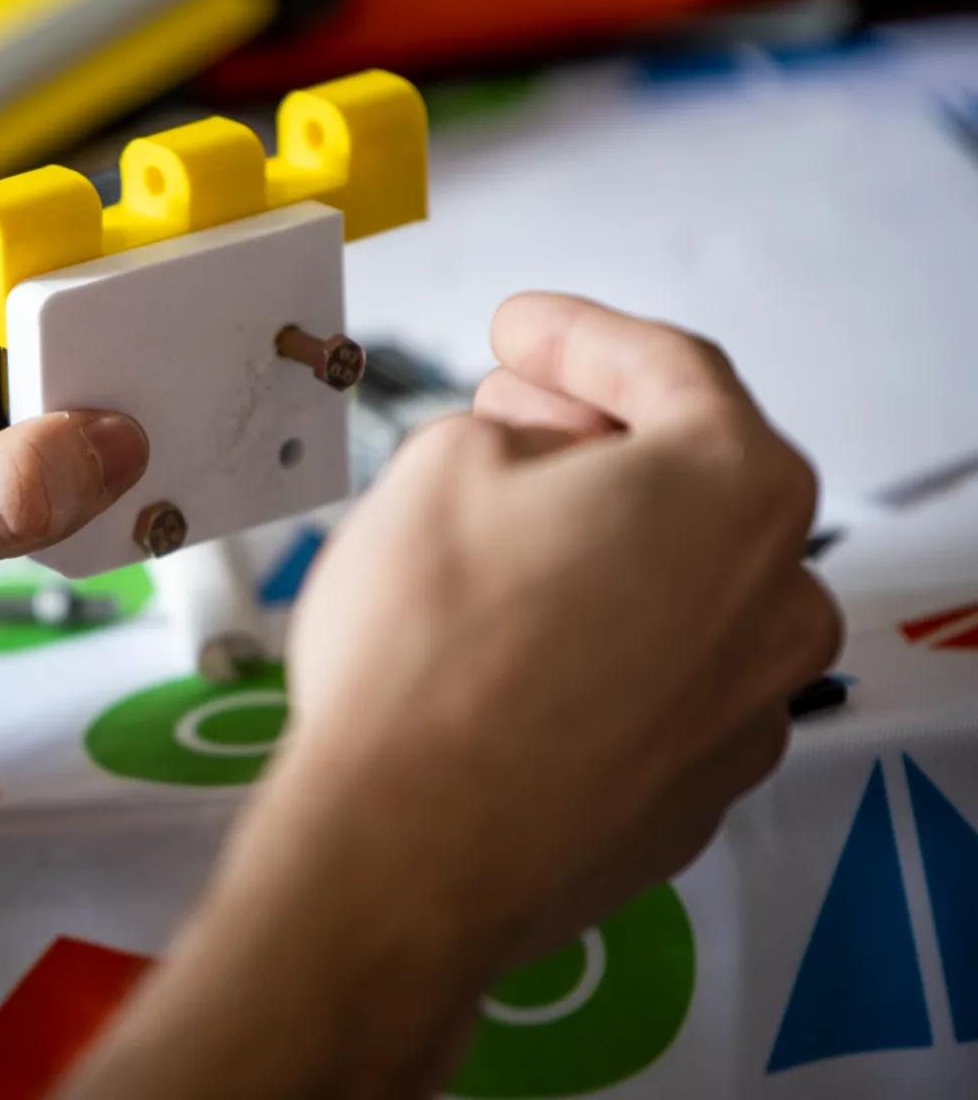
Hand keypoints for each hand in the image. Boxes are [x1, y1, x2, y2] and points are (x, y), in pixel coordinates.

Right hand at [281, 293, 840, 965]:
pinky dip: (598, 644)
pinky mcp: (696, 788)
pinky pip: (656, 678)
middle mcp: (775, 599)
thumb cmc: (425, 666)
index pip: (668, 368)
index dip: (576, 336)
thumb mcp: (439, 465)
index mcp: (736, 488)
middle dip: (591, 436)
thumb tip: (525, 457)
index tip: (525, 329)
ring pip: (677, 584)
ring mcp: (745, 706)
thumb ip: (505, 428)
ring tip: (490, 545)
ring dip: (598, 546)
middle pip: (691, 478)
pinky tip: (509, 647)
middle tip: (503, 417)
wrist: (404, 849)